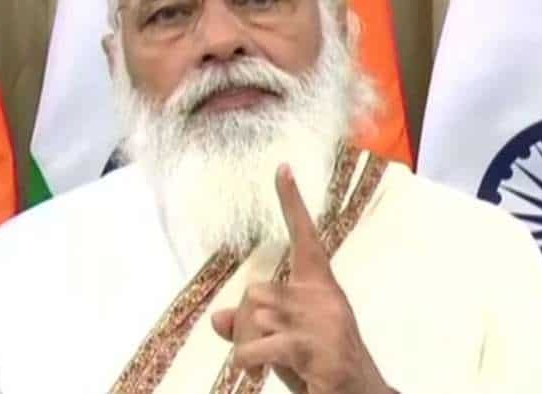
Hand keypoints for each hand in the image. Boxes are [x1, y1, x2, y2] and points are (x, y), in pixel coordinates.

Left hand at [211, 165, 392, 393]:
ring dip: (245, 346)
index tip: (282, 168)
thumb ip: (252, 327)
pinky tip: (255, 373)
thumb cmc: (321, 371)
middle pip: (254, 291)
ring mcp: (323, 323)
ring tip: (258, 367)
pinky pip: (259, 343)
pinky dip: (246, 360)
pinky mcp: (317, 349)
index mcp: (321, 289)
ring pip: (253, 316)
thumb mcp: (282, 344)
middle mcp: (324, 298)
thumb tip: (217, 318)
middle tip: (250, 353)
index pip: (305, 238)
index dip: (292, 203)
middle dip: (242, 323)